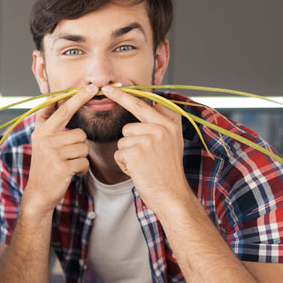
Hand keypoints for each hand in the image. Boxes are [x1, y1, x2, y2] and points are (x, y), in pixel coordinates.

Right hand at [23, 84, 98, 213]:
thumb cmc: (45, 166)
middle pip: (79, 134)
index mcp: (42, 131)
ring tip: (66, 164)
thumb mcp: (41, 141)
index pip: (63, 110)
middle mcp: (45, 139)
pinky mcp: (61, 166)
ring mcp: (53, 153)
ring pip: (83, 148)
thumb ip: (47, 121)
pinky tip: (69, 173)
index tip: (91, 87)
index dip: (77, 98)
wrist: (39, 192)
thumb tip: (54, 98)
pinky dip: (81, 170)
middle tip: (66, 156)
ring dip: (80, 158)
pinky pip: (84, 162)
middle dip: (78, 146)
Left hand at [101, 85, 193, 211]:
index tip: (109, 87)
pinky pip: (119, 153)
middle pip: (130, 120)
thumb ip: (164, 124)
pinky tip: (138, 171)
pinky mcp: (136, 152)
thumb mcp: (173, 143)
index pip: (144, 104)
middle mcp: (161, 128)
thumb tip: (156, 103)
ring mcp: (148, 139)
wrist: (172, 194)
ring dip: (127, 154)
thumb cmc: (169, 171)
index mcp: (170, 124)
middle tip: (109, 96)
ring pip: (123, 140)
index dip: (125, 95)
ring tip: (143, 165)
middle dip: (123, 117)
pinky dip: (124, 164)